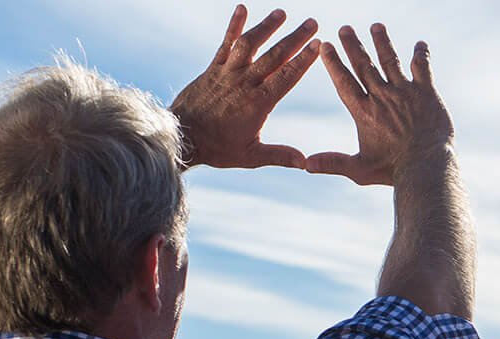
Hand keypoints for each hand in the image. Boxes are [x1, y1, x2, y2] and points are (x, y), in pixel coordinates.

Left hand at [172, 6, 319, 169]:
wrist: (181, 136)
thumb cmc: (217, 148)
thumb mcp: (251, 156)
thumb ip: (279, 156)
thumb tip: (306, 162)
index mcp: (257, 103)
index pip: (286, 77)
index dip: (303, 60)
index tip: (318, 45)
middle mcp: (244, 83)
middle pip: (274, 56)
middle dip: (295, 38)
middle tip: (312, 23)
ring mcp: (227, 73)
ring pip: (250, 44)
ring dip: (266, 27)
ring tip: (282, 13)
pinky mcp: (213, 69)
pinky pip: (225, 43)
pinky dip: (234, 26)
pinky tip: (242, 8)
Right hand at [307, 24, 452, 185]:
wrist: (426, 167)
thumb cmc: (393, 171)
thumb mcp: (360, 170)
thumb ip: (333, 162)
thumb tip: (305, 165)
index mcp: (364, 112)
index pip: (344, 81)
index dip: (334, 62)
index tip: (326, 45)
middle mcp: (382, 97)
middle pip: (364, 65)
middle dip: (353, 45)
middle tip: (346, 28)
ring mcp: (404, 92)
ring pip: (390, 60)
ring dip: (382, 42)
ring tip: (376, 26)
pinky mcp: (427, 93)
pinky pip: (422, 67)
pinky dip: (420, 55)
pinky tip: (420, 44)